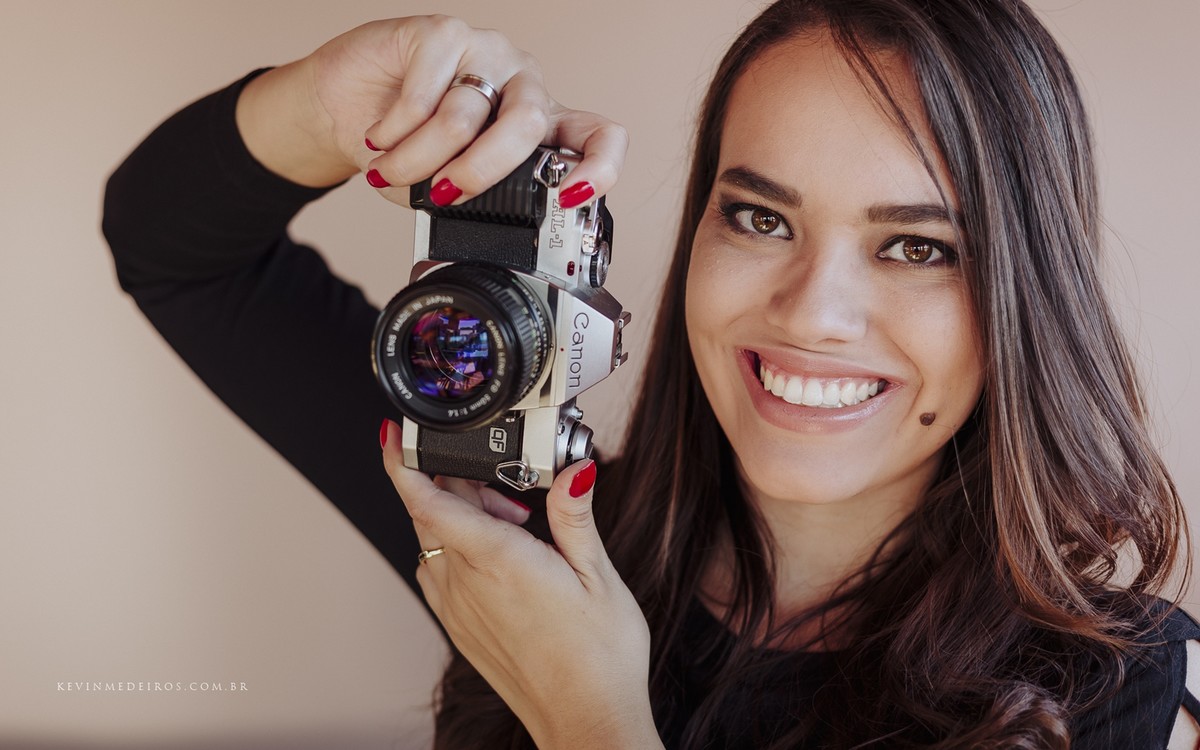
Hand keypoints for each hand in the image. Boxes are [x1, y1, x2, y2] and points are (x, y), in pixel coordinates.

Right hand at [236, 16, 626, 205]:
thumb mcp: (447, 187)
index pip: (599, 136)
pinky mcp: (445, 34)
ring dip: (414, 160)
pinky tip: (379, 136)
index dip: (600, 166)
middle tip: (443, 193)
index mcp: (541, 126)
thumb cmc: (405, 149)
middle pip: (527, 125)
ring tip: (388, 170)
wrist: (342, 112)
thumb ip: (478, 198)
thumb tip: (486, 220)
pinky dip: (395, 129)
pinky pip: (424, 94)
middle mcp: (524, 84)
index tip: (574, 196)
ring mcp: (488, 53)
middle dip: (479, 172)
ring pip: (462, 117)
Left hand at [380, 420, 662, 749]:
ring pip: (434, 540)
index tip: (391, 435)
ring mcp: (456, 608)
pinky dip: (459, 549)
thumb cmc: (598, 656)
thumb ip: (574, 515)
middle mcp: (465, 584)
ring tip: (518, 526)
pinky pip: (439, 571)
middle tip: (509, 488)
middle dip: (458, 482)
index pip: (427, 500)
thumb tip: (573, 468)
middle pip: (431, 511)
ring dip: (462, 517)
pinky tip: (501, 557)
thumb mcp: (599, 575)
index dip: (400, 461)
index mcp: (497, 560)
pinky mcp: (458, 626)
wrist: (586, 720)